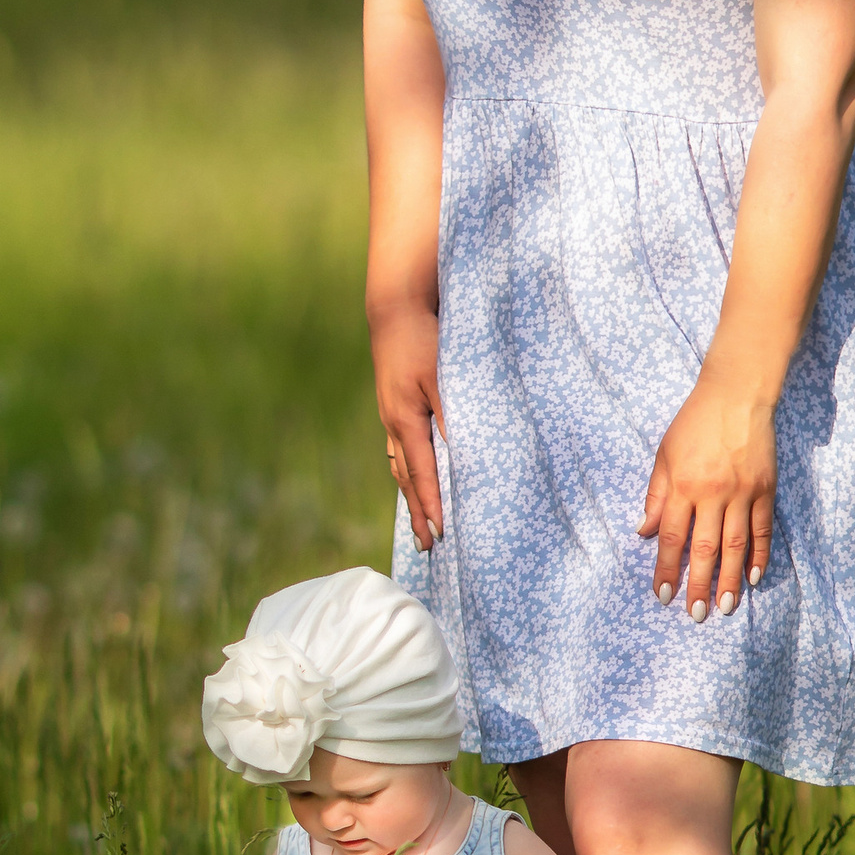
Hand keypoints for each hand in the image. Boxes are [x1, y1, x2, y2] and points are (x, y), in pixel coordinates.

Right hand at [371, 297, 445, 550]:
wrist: (395, 308)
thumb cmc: (423, 339)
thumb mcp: (443, 376)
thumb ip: (453, 416)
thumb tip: (463, 454)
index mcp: (405, 422)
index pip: (421, 476)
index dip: (430, 507)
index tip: (439, 536)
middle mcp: (394, 424)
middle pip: (407, 479)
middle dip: (417, 513)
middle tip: (426, 546)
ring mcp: (391, 415)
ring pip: (401, 466)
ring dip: (411, 495)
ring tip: (419, 521)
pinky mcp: (395, 405)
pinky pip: (401, 449)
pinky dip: (409, 471)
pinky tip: (414, 477)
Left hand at [640, 370, 775, 618]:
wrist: (736, 395)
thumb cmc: (694, 424)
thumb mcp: (664, 455)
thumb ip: (656, 495)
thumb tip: (644, 532)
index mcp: (682, 486)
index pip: (672, 537)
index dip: (667, 569)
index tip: (664, 596)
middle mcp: (712, 493)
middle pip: (704, 548)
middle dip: (698, 584)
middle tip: (696, 615)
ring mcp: (742, 492)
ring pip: (736, 544)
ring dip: (731, 579)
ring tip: (727, 607)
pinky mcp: (765, 489)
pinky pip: (762, 528)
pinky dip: (760, 554)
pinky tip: (755, 577)